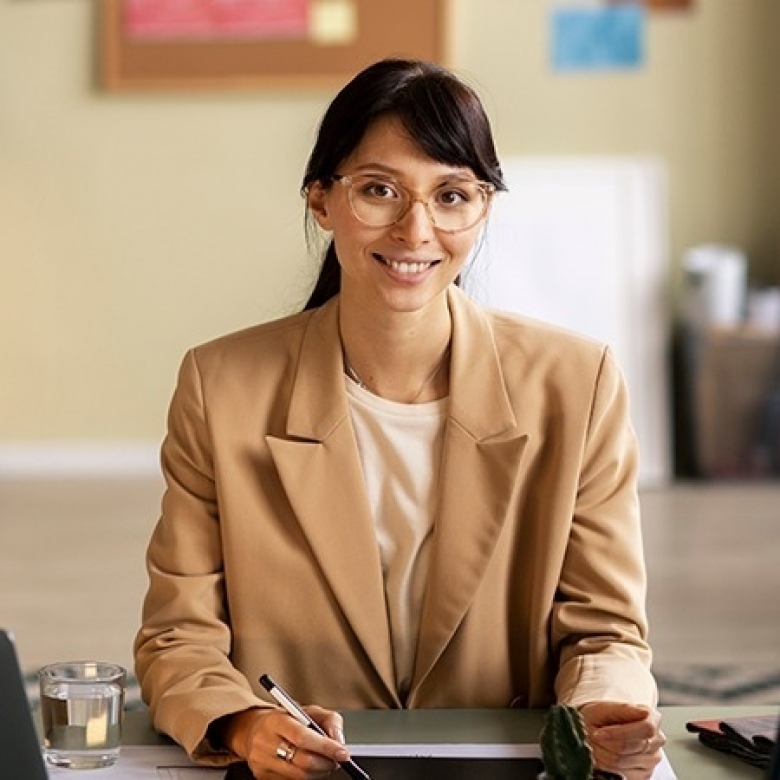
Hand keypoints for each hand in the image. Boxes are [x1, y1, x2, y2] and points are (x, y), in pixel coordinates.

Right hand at [224, 706, 349, 777]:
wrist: (253, 730)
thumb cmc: (285, 719)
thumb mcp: (307, 710)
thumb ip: (328, 720)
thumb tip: (338, 740)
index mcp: (276, 721)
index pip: (303, 737)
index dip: (326, 747)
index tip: (342, 752)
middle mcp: (265, 742)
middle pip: (303, 761)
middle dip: (326, 762)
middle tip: (337, 759)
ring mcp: (262, 763)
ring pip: (300, 776)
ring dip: (319, 771)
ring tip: (325, 762)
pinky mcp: (262, 777)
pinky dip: (307, 776)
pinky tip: (310, 767)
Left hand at [579, 701, 665, 779]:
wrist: (596, 729)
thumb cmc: (601, 717)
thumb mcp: (605, 708)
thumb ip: (622, 710)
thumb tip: (644, 712)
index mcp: (652, 719)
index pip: (645, 729)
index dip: (620, 732)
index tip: (599, 733)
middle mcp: (656, 741)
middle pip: (631, 747)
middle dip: (606, 743)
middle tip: (593, 736)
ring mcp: (651, 760)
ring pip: (622, 762)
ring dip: (602, 754)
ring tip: (596, 744)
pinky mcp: (643, 775)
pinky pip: (620, 774)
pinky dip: (605, 766)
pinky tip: (603, 755)